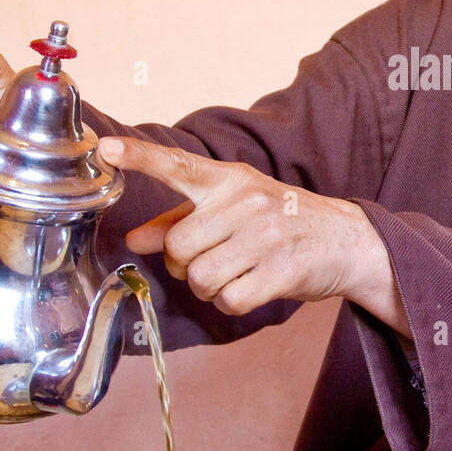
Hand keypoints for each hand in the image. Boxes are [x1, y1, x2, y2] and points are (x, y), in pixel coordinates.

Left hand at [98, 137, 407, 335]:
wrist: (346, 240)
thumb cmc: (280, 222)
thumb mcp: (233, 209)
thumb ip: (179, 221)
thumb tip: (134, 238)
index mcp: (230, 180)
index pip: (179, 165)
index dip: (140, 158)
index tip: (105, 148)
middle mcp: (247, 202)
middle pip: (178, 246)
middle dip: (185, 263)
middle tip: (213, 257)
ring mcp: (266, 236)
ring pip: (199, 278)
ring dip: (208, 287)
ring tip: (234, 273)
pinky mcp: (282, 270)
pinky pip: (229, 300)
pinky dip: (232, 302)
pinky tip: (250, 287)